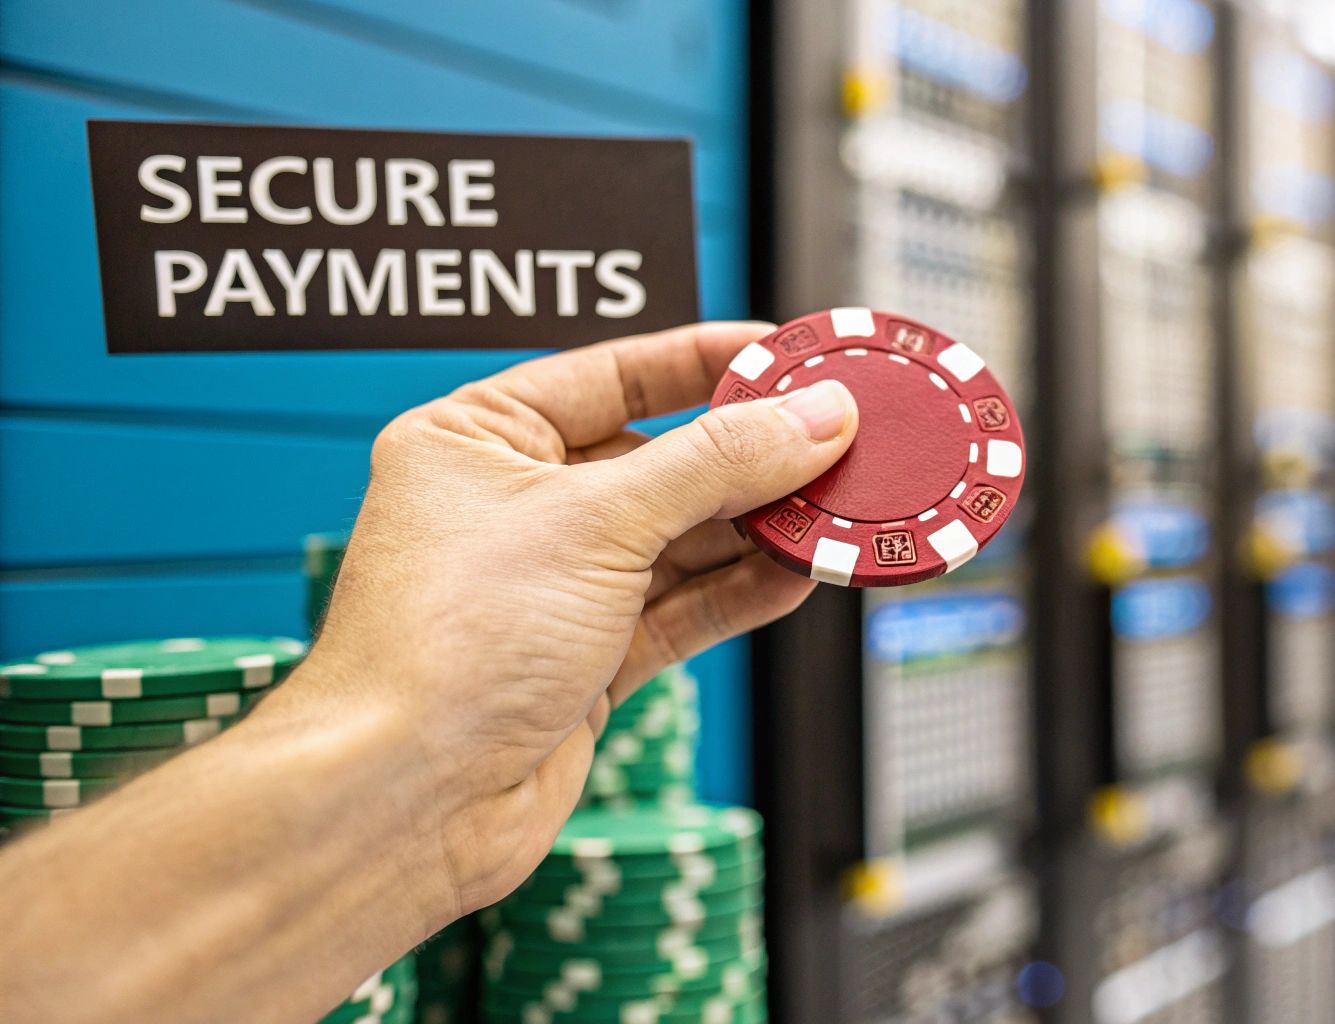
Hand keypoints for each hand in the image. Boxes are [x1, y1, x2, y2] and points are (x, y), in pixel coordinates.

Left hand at [287, 321, 856, 915]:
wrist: (407, 801)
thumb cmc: (442, 649)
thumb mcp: (595, 523)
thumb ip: (714, 464)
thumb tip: (807, 419)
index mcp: (478, 439)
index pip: (613, 374)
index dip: (706, 362)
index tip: (786, 356)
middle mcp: (514, 507)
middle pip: (661, 458)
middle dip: (749, 456)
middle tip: (834, 441)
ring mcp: (554, 586)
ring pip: (681, 538)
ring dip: (756, 528)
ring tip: (831, 511)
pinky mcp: (588, 658)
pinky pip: (683, 606)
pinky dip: (742, 590)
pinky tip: (796, 573)